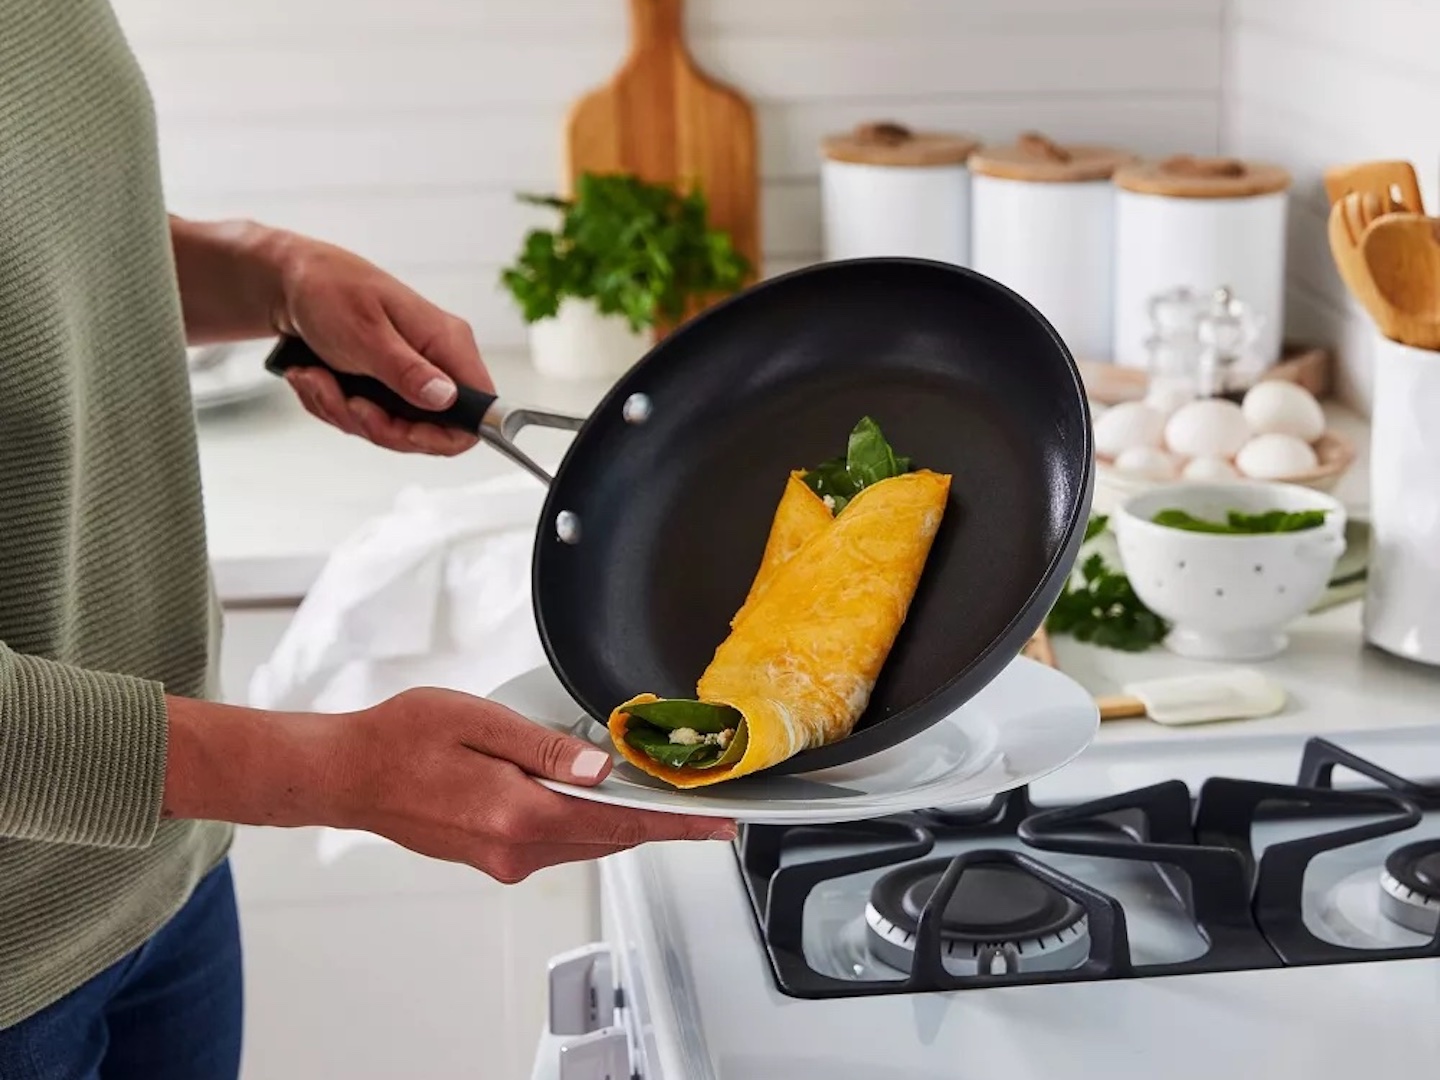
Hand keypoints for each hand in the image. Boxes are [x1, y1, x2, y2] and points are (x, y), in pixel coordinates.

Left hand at [274, 237, 491, 455]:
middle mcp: (436, 363)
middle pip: (431, 431)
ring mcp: (410, 377)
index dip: (447, 434)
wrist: (289, 282)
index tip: (406, 432)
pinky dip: (333, 405)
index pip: (480, 408)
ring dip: (345, 413)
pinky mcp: (384, 387)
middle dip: (380, 426)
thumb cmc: (328, 290)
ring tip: (317, 378)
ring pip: (392, 429)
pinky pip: (366, 420)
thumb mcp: (366, 333)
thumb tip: (446, 398)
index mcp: (447, 343)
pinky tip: (315, 377)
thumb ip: (407, 370)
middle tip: (347, 402)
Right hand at [325, 687, 734, 882]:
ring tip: (650, 794)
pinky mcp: (491, 858)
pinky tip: (588, 797)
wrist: (348, 774)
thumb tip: (602, 769)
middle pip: (608, 838)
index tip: (715, 824)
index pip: (618, 824)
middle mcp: (514, 849)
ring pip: (583, 842)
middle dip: (655, 822)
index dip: (674, 823)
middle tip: (697, 805)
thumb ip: (547, 748)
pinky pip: (556, 843)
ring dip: (618, 821)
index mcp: (518, 814)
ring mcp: (502, 860)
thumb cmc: (402, 739)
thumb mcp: (481, 721)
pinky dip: (583, 823)